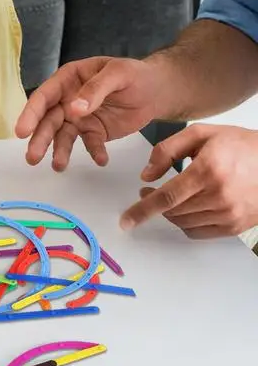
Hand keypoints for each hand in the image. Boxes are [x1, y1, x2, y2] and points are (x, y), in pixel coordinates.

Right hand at [15, 56, 161, 170]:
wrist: (156, 90)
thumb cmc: (134, 74)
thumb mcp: (117, 74)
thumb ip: (96, 89)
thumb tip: (74, 109)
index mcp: (68, 79)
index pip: (44, 97)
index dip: (30, 114)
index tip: (22, 131)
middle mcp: (67, 99)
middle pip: (48, 120)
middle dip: (39, 139)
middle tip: (32, 158)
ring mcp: (78, 118)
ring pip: (63, 136)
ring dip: (59, 151)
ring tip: (59, 167)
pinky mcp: (93, 132)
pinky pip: (89, 144)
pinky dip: (94, 152)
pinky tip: (101, 160)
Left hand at [120, 124, 257, 238]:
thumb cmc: (239, 145)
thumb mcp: (200, 134)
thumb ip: (167, 150)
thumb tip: (146, 175)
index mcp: (208, 171)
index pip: (167, 197)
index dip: (142, 210)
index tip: (126, 221)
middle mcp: (219, 196)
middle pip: (172, 212)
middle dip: (152, 204)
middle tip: (148, 191)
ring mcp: (230, 214)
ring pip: (183, 223)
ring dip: (169, 213)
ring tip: (170, 196)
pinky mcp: (236, 226)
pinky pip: (199, 232)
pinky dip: (186, 223)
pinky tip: (186, 208)